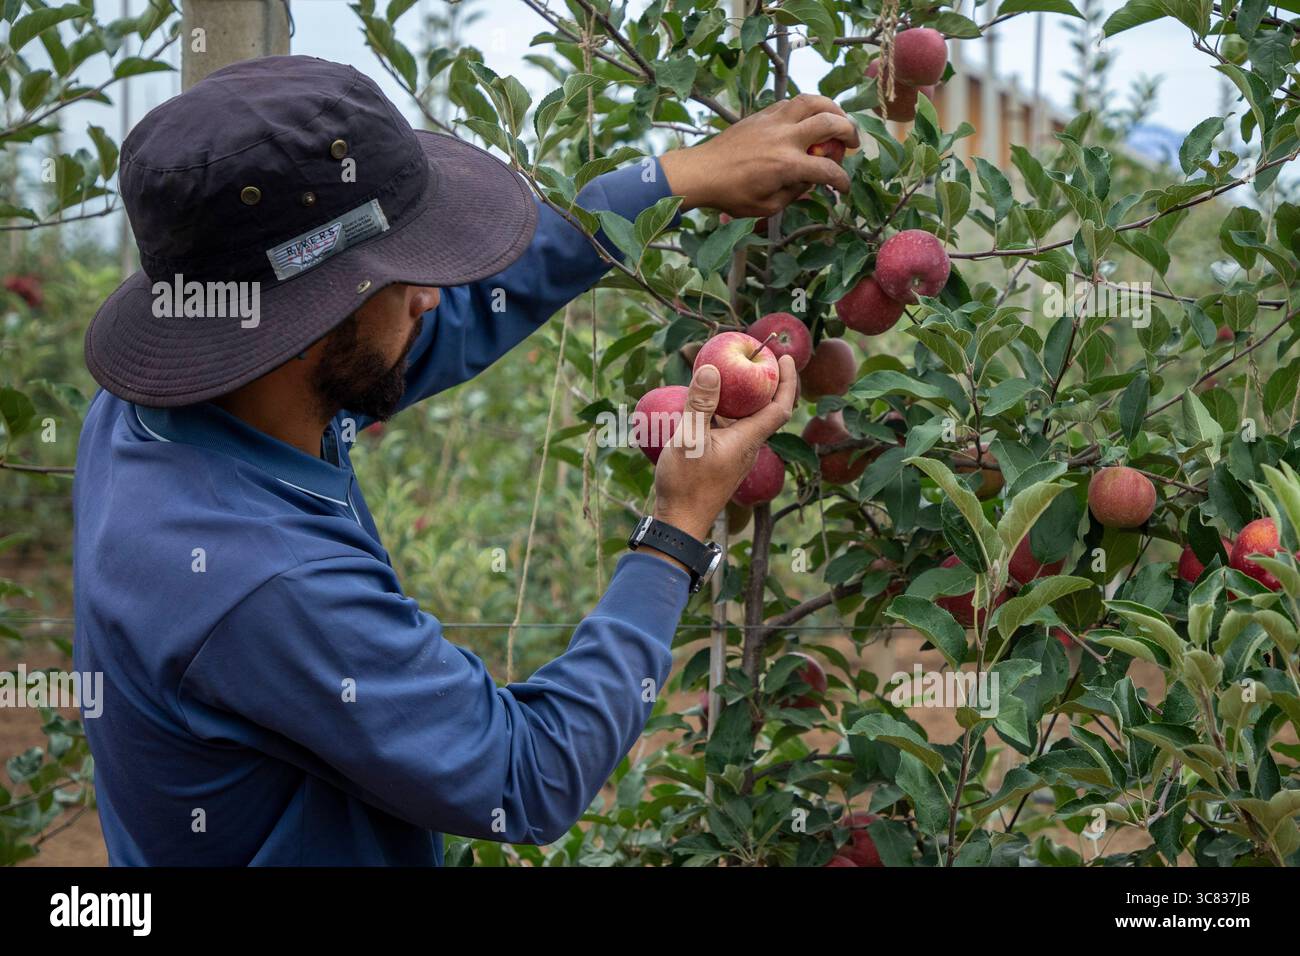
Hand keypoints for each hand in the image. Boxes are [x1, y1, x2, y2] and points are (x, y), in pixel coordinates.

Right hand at [650, 355, 797, 546]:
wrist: (680, 523)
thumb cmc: (686, 483)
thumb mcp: (688, 439)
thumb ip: (700, 404)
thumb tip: (713, 369)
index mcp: (748, 439)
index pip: (780, 407)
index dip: (788, 381)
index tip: (787, 358)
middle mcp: (748, 447)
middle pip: (766, 410)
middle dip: (764, 383)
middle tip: (755, 358)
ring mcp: (736, 455)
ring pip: (746, 420)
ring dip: (742, 398)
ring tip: (727, 375)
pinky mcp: (723, 461)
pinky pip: (731, 429)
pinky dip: (726, 412)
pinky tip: (706, 406)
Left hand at [658, 94, 860, 216]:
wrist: (702, 172)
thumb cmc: (731, 195)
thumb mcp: (768, 206)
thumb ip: (795, 192)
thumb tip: (811, 180)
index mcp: (787, 165)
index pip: (827, 170)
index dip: (841, 181)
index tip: (843, 188)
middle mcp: (784, 138)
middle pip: (830, 123)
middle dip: (848, 133)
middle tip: (852, 144)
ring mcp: (773, 121)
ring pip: (812, 101)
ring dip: (832, 108)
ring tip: (838, 120)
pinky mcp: (763, 114)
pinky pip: (792, 102)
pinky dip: (807, 107)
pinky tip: (809, 118)